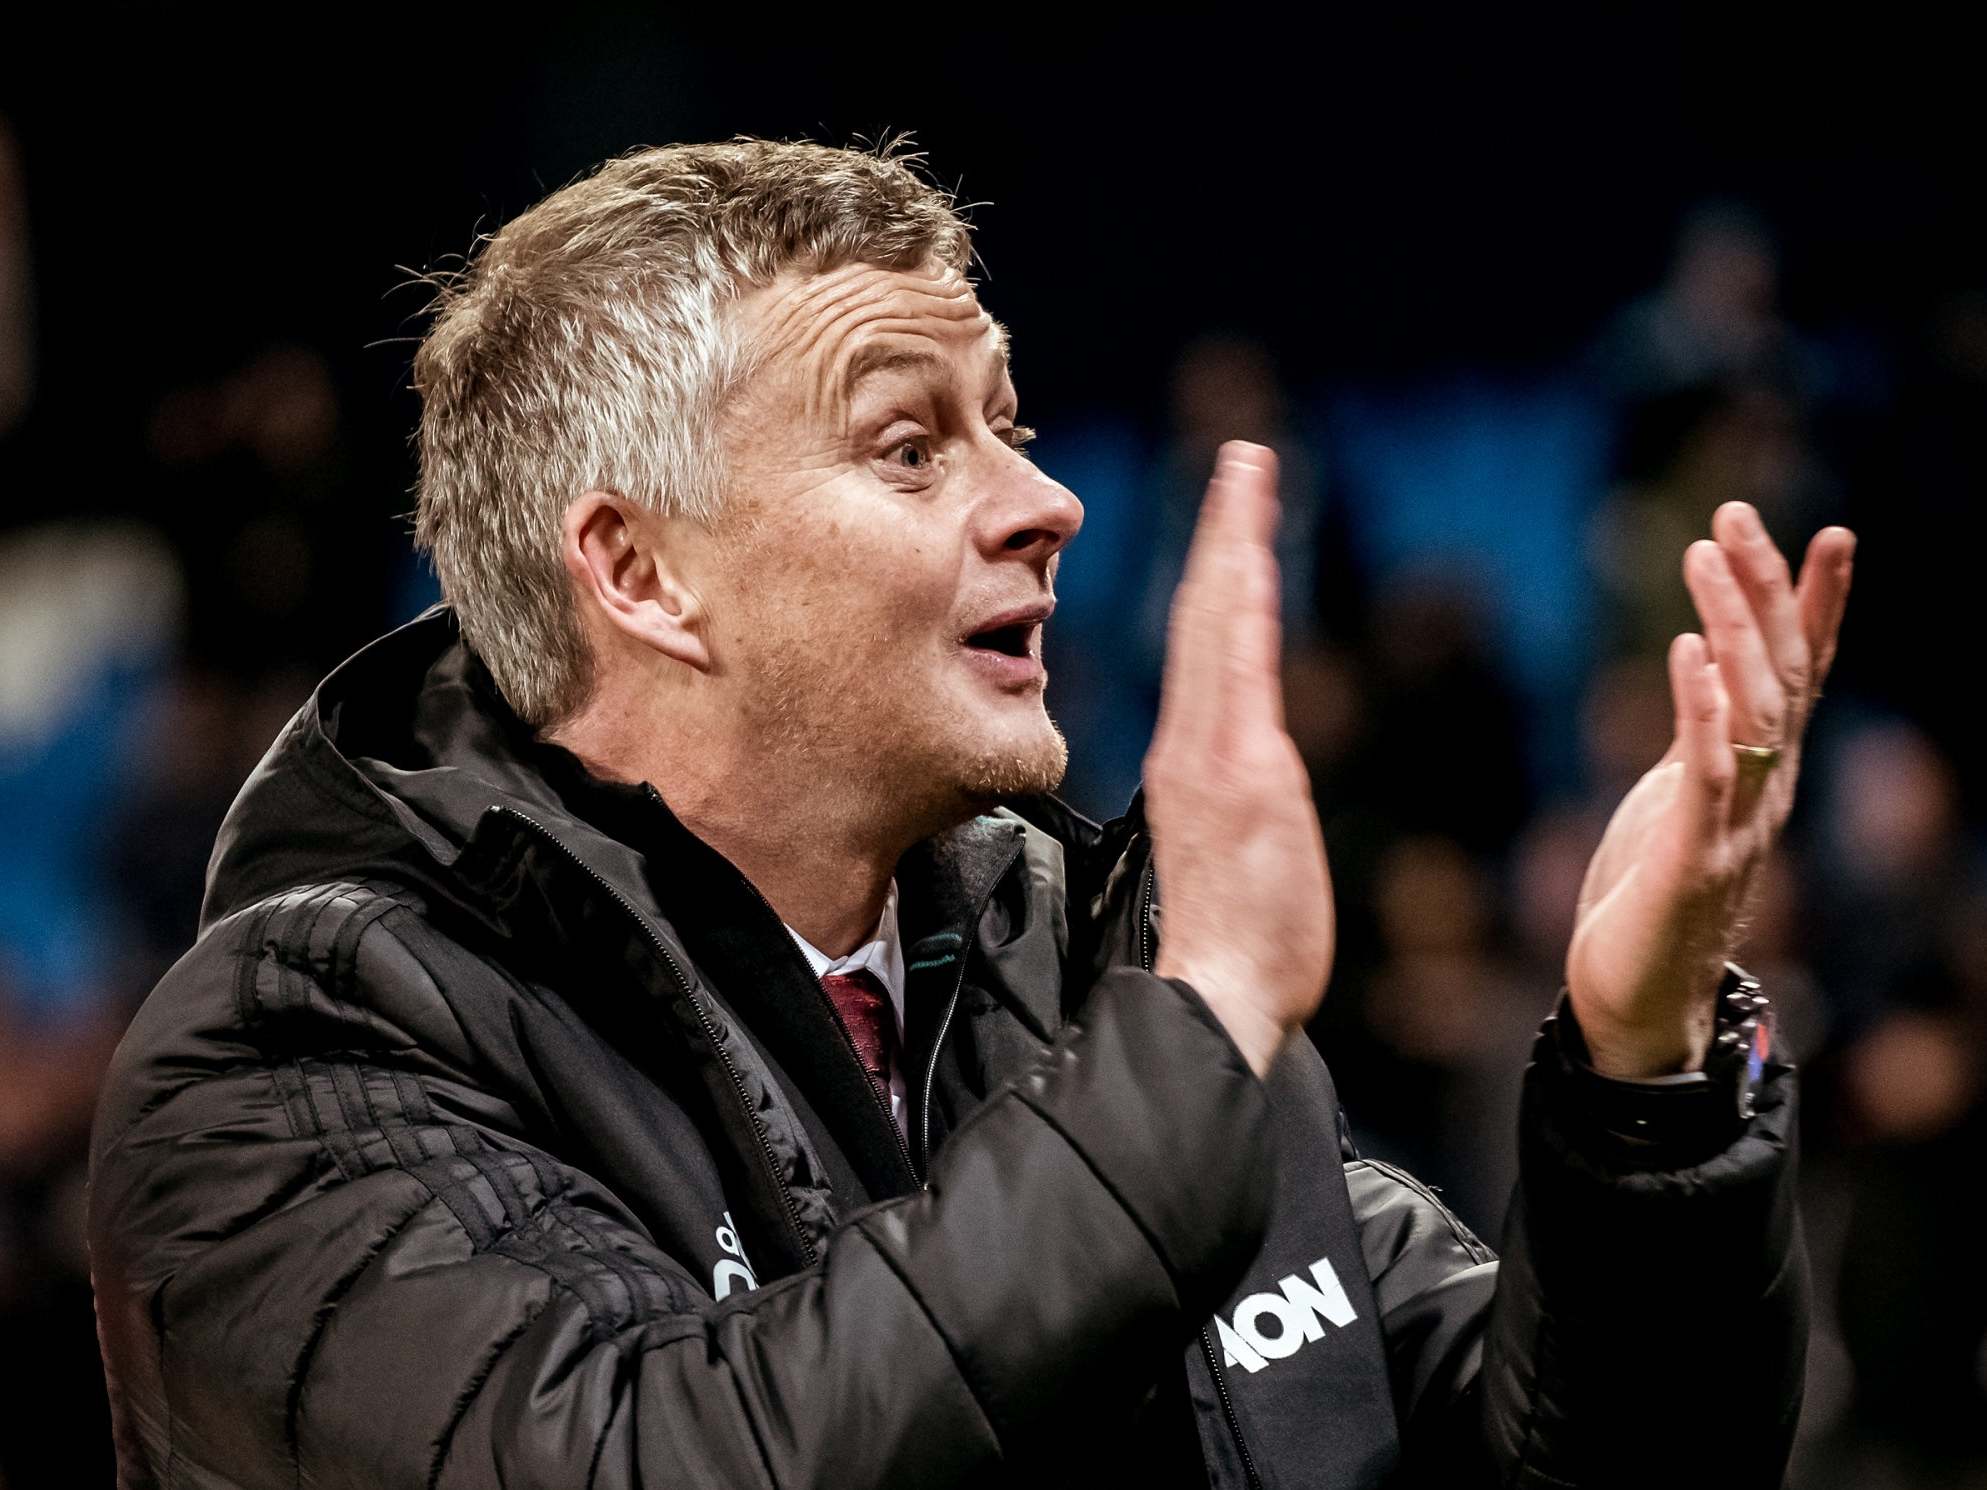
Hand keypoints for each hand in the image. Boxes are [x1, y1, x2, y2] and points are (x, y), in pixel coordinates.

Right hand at [1145, 442, 1334, 1077]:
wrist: (1218, 996)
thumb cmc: (1231, 947)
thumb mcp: (1228, 858)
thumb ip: (1231, 806)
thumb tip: (1235, 788)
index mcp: (1191, 761)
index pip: (1206, 648)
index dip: (1218, 575)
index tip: (1237, 519)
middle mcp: (1196, 744)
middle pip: (1207, 615)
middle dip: (1227, 531)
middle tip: (1244, 460)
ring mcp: (1216, 754)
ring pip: (1220, 626)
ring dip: (1235, 545)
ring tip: (1248, 478)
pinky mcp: (1243, 773)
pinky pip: (1239, 673)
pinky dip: (1241, 610)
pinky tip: (1250, 559)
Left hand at [1567, 503, 1855, 1076]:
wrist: (1637, 999)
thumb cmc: (1651, 893)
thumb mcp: (1680, 792)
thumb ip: (1704, 731)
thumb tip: (1711, 660)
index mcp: (1763, 774)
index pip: (1805, 675)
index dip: (1819, 606)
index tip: (1833, 534)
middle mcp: (1764, 791)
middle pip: (1782, 673)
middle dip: (1765, 589)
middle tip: (1738, 515)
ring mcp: (1733, 822)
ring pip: (1751, 707)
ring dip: (1731, 626)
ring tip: (1707, 555)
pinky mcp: (1689, 856)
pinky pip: (1703, 771)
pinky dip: (1699, 709)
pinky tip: (1688, 654)